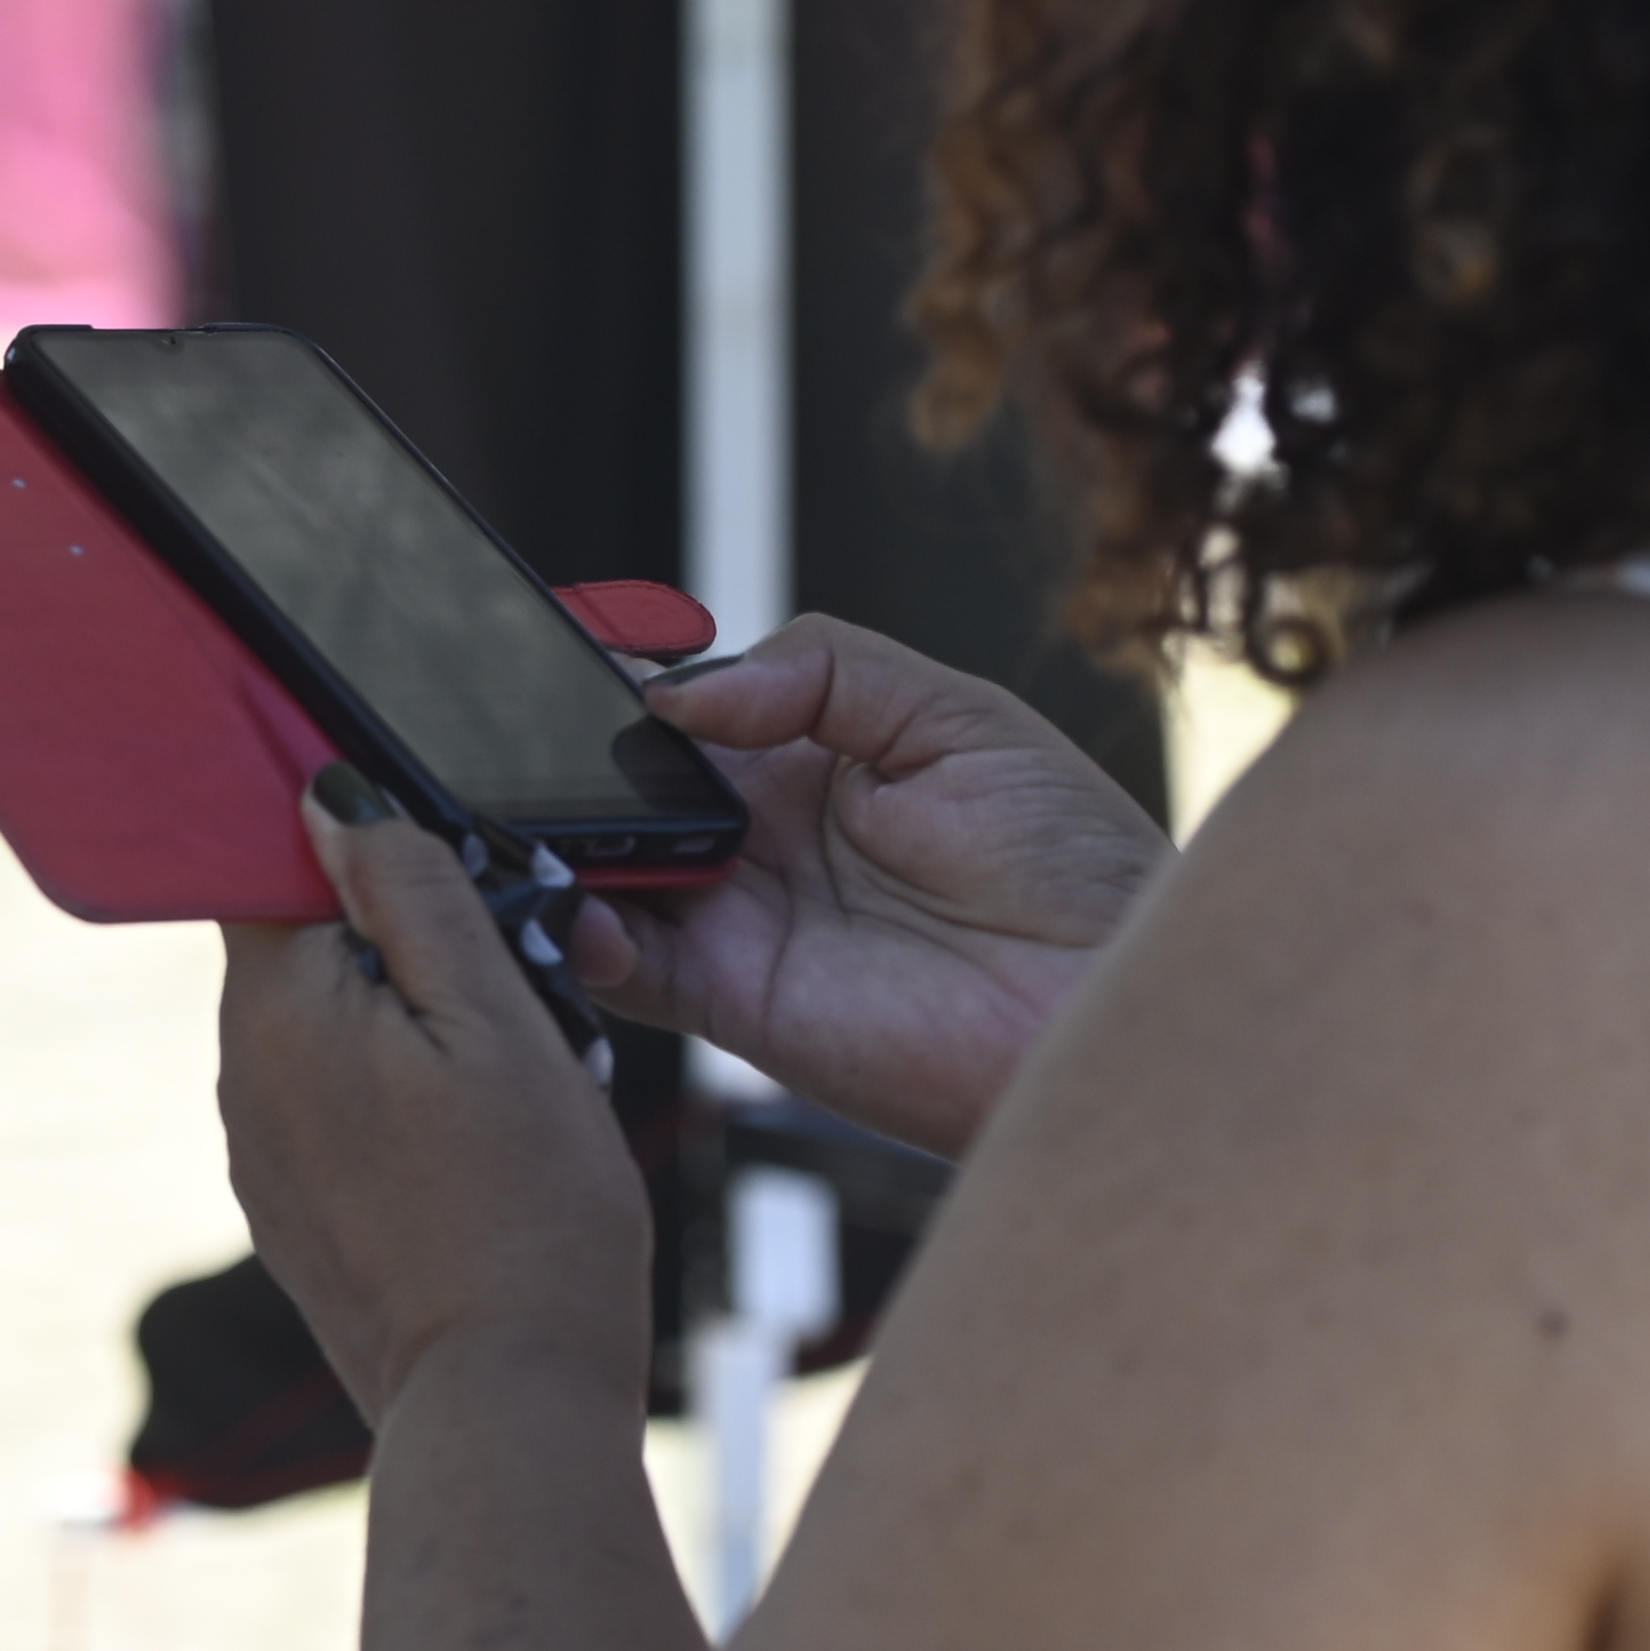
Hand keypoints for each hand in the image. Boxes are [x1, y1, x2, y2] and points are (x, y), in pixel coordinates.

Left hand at [220, 775, 653, 1429]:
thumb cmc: (526, 1209)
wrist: (506, 1399)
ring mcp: (262, 1150)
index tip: (447, 878)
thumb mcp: (498, 1020)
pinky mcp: (296, 1210)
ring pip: (335, 1030)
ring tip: (509, 1089)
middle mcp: (243, 1072)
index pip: (277, 863)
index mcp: (277, 1004)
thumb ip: (413, 896)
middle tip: (516, 994)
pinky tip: (480, 1154)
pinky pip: (342, 1111)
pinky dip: (405, 1107)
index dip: (363, 850)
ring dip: (415, 1030)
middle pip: (313, 945)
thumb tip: (331, 796)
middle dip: (410, 948)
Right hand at [567, 615, 1170, 1157]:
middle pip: (622, 789)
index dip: (618, 682)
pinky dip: (581, 937)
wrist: (1111, 997)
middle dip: (569, 760)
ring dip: (565, 844)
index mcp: (805, 759)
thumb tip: (689, 691)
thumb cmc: (1073, 865)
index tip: (561, 652)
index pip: (678, 709)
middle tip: (538, 739)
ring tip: (555, 817)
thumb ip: (825, 671)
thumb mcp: (960, 716)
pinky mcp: (733, 998)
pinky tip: (587, 906)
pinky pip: (624, 970)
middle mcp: (757, 838)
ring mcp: (737, 918)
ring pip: (603, 872)